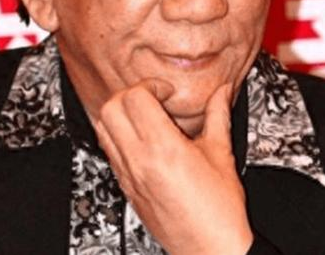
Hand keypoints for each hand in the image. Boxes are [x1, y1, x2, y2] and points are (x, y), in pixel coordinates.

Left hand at [94, 79, 252, 254]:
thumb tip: (222, 93)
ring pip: (102, 128)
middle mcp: (138, 160)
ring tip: (144, 116)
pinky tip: (141, 139)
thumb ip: (219, 116)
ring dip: (119, 114)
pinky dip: (117, 136)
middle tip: (153, 99)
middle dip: (131, 95)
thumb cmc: (219, 211)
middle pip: (111, 108)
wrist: (210, 250)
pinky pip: (108, 151)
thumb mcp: (221, 154)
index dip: (151, 85)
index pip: (135, 98)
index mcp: (163, 148)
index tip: (167, 91)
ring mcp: (128, 175)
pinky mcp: (125, 187)